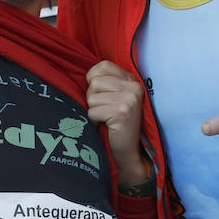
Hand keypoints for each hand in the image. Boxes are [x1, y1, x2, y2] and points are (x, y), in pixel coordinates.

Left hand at [86, 61, 148, 185]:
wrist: (129, 152)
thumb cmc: (117, 124)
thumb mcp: (115, 97)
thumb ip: (105, 83)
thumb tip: (85, 76)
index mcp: (132, 80)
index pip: (103, 65)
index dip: (94, 80)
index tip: (102, 96)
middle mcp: (134, 86)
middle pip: (94, 83)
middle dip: (93, 99)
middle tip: (105, 111)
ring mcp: (129, 98)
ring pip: (91, 97)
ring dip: (94, 111)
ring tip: (106, 119)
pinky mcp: (122, 112)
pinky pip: (93, 111)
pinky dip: (95, 121)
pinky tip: (107, 126)